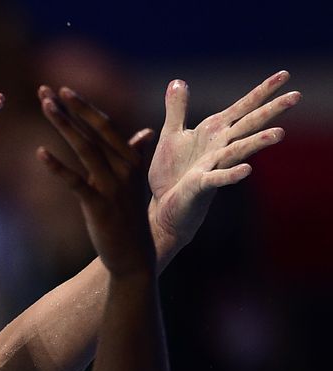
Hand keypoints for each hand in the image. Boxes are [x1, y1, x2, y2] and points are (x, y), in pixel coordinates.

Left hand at [37, 87, 154, 278]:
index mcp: (132, 160)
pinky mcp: (99, 206)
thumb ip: (135, 154)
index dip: (84, 106)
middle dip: (69, 108)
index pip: (105, 125)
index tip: (62, 89)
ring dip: (63, 125)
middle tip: (45, 89)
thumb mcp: (132, 182)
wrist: (134, 256)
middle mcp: (125, 168)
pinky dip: (57, 166)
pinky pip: (75, 182)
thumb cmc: (128, 217)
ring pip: (85, 149)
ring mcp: (113, 187)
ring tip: (44, 107)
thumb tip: (146, 132)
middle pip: (94, 130)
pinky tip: (39, 152)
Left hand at [148, 72, 299, 256]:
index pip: (243, 107)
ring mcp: (213, 166)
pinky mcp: (200, 185)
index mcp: (214, 132)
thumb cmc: (171, 172)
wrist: (163, 207)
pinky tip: (246, 170)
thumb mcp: (171, 134)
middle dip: (271, 111)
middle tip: (297, 96)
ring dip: (257, 142)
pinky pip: (217, 179)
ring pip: (238, 151)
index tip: (285, 74)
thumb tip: (177, 81)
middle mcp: (220, 147)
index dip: (263, 91)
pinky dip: (231, 175)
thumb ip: (177, 109)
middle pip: (249, 125)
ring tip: (279, 133)